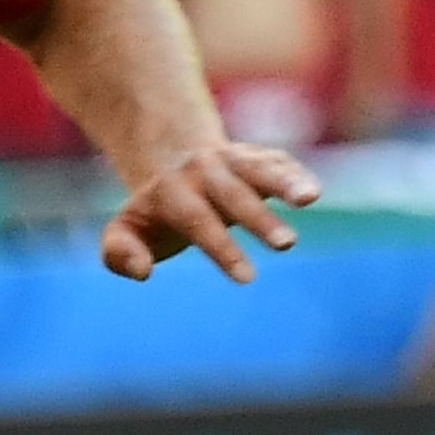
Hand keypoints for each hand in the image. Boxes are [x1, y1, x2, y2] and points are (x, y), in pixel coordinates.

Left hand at [101, 138, 317, 281]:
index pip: (199, 221)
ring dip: (286, 182)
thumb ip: (120, 253)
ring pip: (261, 169)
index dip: (224, 248)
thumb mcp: (124, 230)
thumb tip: (142, 271)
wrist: (172, 157)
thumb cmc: (154, 211)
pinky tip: (313, 193)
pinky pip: (280, 163)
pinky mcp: (258, 157)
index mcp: (171, 191)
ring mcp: (233, 160)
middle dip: (261, 219)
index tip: (249, 278)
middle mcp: (204, 171)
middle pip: (234, 194)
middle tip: (287, 245)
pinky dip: (297, 175)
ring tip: (310, 199)